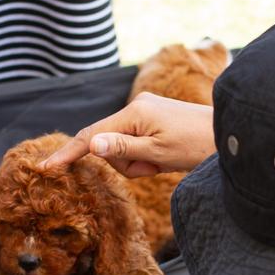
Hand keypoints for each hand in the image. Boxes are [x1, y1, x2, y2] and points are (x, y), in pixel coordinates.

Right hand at [40, 92, 214, 176]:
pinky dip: (145, 158)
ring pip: (122, 149)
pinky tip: (164, 159)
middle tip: (154, 167)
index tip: (46, 167)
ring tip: (163, 163)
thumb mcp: (158, 153)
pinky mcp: (152, 120)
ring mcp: (144, 112)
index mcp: (134, 112)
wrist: (228, 136)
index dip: (68, 153)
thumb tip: (92, 145)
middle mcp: (136, 107)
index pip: (91, 135)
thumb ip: (122, 149)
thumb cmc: (196, 145)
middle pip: (108, 146)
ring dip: (138, 163)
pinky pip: (136, 146)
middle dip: (126, 163)